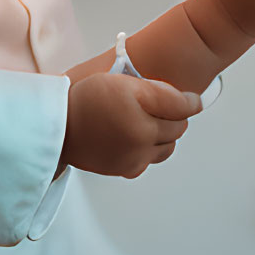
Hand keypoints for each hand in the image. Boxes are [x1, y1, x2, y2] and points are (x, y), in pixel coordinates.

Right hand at [61, 71, 200, 178]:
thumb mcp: (127, 83)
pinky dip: (147, 148)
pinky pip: (148, 160)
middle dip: (170, 116)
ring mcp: (135, 162)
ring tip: (142, 118)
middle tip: (151, 102)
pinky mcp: (124, 170)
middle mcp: (144, 148)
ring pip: (165, 148)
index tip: (180, 95)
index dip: (184, 100)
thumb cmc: (89, 99)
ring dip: (162, 134)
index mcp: (146, 125)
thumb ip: (164, 94)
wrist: (60, 127)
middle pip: (176, 131)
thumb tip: (195, 103)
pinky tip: (131, 134)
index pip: (183, 113)